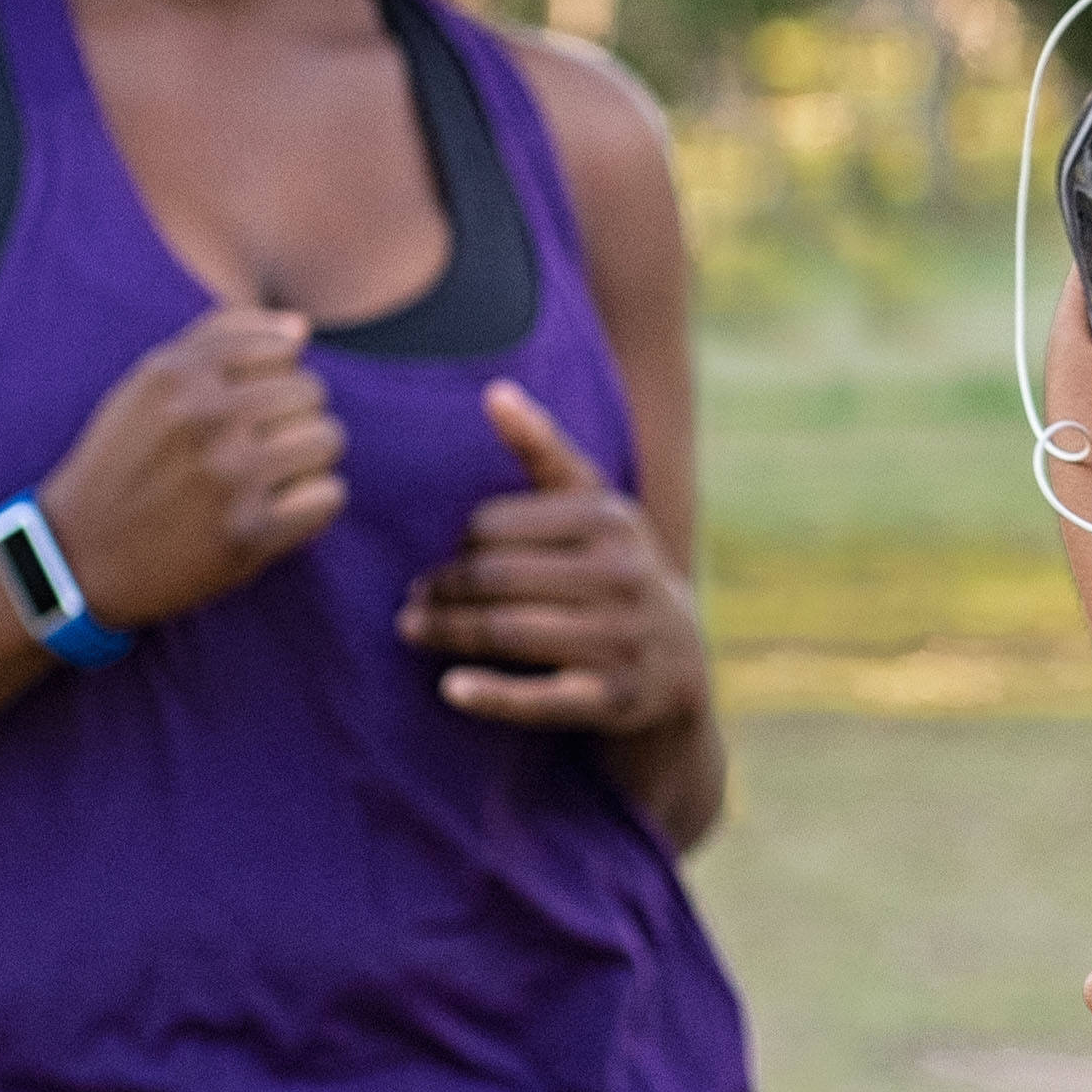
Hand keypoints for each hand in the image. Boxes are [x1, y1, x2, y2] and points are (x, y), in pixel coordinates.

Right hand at [33, 306, 345, 627]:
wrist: (79, 556)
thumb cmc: (123, 462)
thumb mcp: (147, 385)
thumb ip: (218, 339)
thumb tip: (300, 327)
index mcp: (176, 374)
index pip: (283, 347)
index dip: (273, 377)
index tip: (246, 408)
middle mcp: (204, 418)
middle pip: (311, 391)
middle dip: (293, 417)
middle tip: (258, 447)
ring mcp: (229, 476)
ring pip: (327, 438)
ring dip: (308, 459)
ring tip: (271, 476)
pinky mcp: (249, 533)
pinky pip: (329, 495)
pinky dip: (313, 504)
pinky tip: (279, 510)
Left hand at [399, 382, 708, 734]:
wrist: (679, 663)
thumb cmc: (615, 570)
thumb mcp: (594, 506)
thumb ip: (543, 449)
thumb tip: (494, 392)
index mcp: (611, 519)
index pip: (496, 524)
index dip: (459, 543)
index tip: (445, 558)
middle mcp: (623, 575)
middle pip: (496, 577)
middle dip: (443, 588)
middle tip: (412, 600)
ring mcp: (622, 641)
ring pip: (508, 632)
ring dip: (448, 632)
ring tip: (412, 630)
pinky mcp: (614, 699)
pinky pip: (539, 699)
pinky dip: (490, 695)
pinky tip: (450, 688)